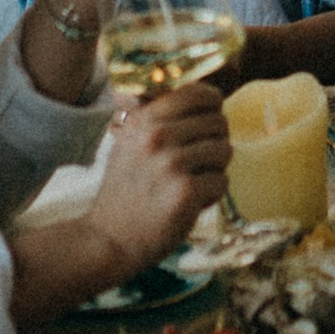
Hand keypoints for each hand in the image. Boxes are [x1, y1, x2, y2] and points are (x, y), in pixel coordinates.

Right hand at [6, 79, 231, 327]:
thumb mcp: (129, 142)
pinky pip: (222, 181)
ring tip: (192, 183)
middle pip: (219, 122)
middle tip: (196, 164)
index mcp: (145, 119)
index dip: (212, 106)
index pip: (199, 93)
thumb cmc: (123, 192)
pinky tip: (191, 203)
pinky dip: (212, 195)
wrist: (109, 239)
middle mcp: (157, 136)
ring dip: (214, 170)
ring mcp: (172, 163)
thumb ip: (158, 119)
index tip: (209, 120)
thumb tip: (202, 97)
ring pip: (225, 150)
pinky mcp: (186, 192)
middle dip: (215, 142)